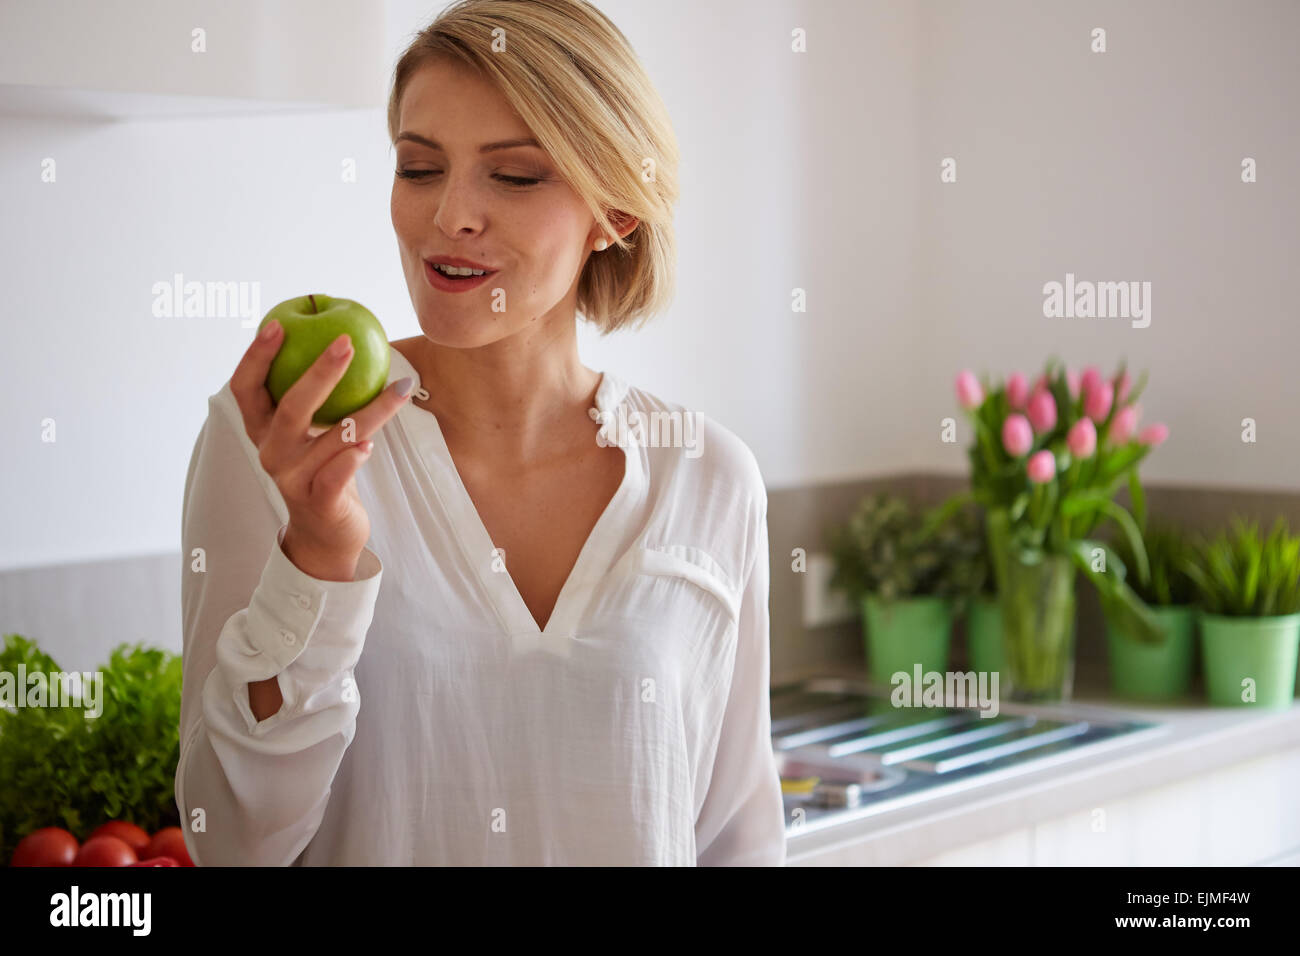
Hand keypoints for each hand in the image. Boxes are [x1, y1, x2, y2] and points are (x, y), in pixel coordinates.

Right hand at [229, 321, 410, 577]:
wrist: (327, 534)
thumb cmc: (323, 470)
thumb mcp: (313, 433)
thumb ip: (318, 397)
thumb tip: (345, 339)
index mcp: (264, 430)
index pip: (246, 388)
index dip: (256, 356)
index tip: (278, 323)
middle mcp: (272, 453)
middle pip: (289, 408)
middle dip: (318, 373)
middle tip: (346, 343)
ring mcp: (293, 479)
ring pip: (331, 438)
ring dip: (369, 411)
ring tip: (400, 387)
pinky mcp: (320, 503)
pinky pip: (337, 475)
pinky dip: (353, 458)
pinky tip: (370, 444)